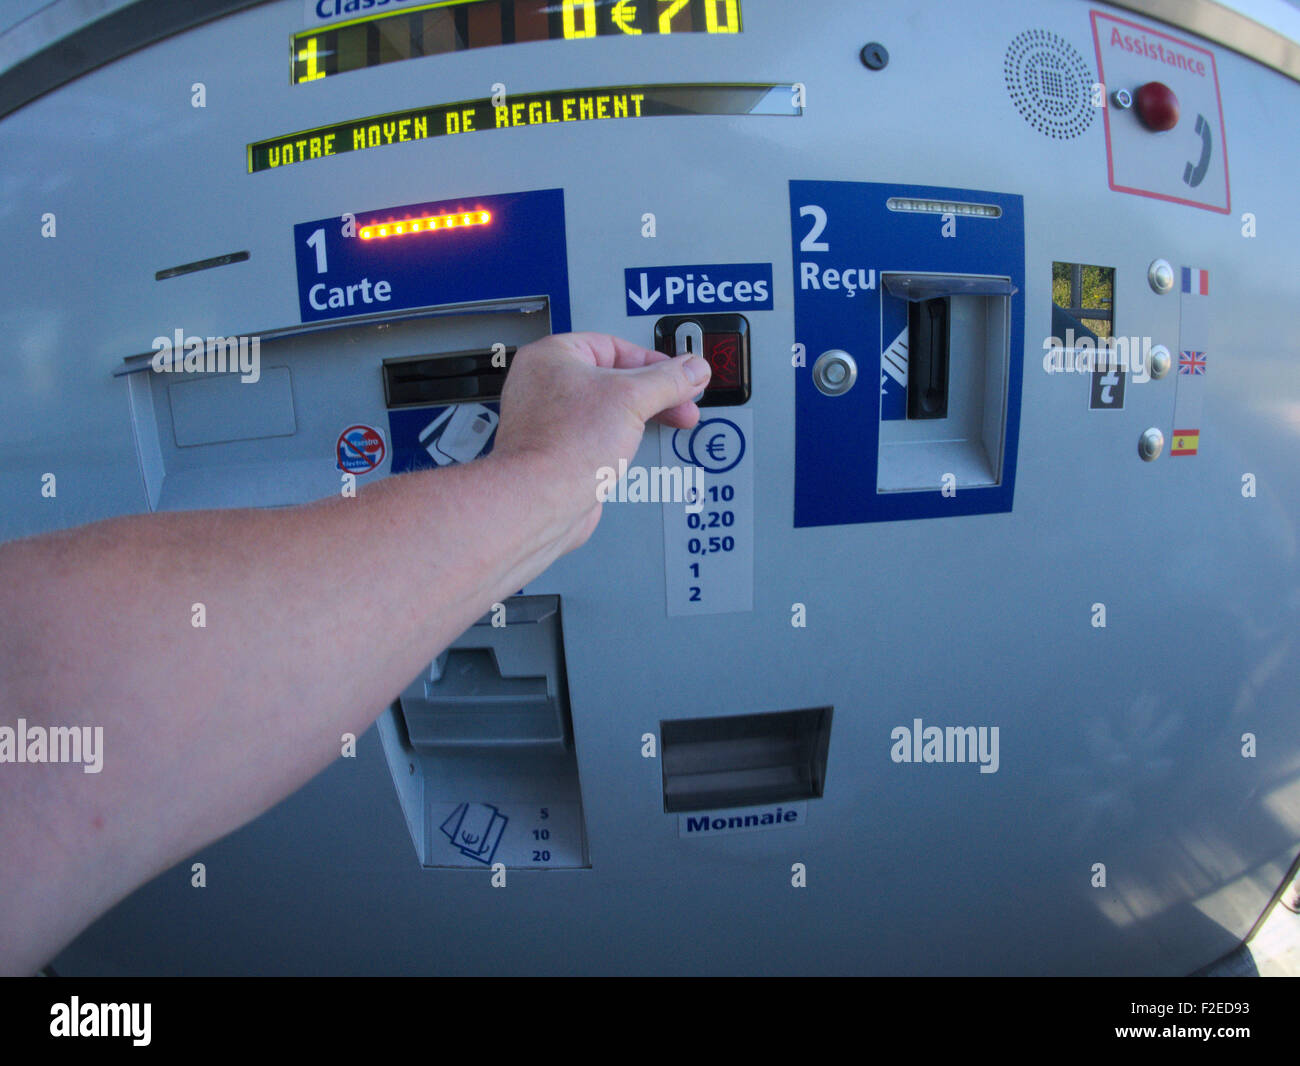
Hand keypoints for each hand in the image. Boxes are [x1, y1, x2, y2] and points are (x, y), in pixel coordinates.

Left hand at [491, 332, 710, 549]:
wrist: (541, 501)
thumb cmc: (564, 446)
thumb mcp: (632, 399)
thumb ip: (667, 380)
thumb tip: (693, 368)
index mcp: (552, 356)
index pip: (614, 344)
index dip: (652, 360)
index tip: (679, 373)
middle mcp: (545, 385)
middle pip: (613, 377)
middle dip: (652, 392)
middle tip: (680, 401)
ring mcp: (549, 420)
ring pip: (606, 408)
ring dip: (640, 415)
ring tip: (666, 421)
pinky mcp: (558, 451)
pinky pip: (597, 435)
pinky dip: (621, 438)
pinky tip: (637, 446)